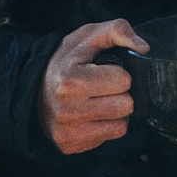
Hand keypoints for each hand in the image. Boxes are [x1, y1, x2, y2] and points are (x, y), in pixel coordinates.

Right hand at [38, 19, 144, 154]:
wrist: (32, 86)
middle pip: (126, 105)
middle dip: (119, 93)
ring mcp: (68, 131)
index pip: (124, 80)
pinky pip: (110, 137)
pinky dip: (106, 125)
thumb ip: (116, 30)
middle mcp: (68, 110)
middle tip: (102, 87)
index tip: (103, 71)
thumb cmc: (66, 61)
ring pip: (122, 125)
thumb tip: (143, 47)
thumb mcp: (86, 36)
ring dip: (116, 111)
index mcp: (71, 81)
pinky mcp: (70, 145)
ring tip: (98, 100)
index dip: (118, 73)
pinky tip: (92, 114)